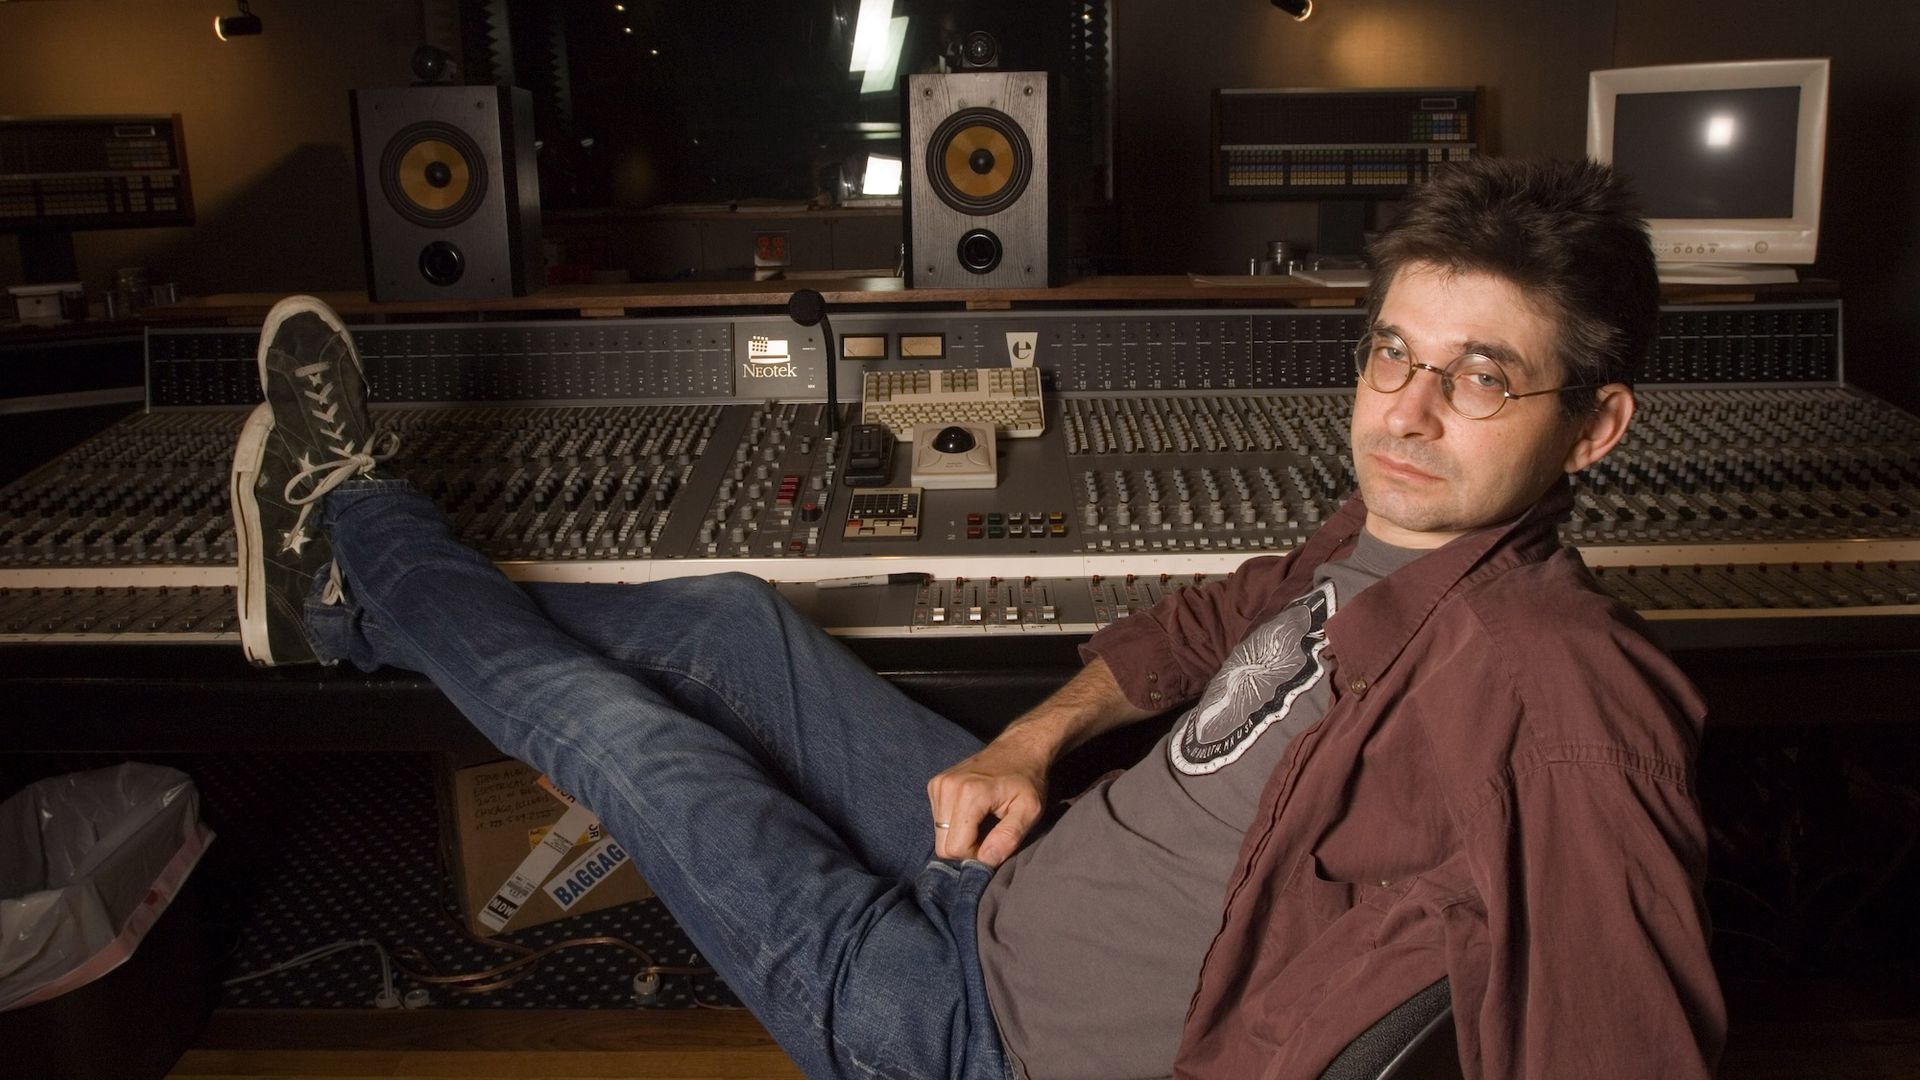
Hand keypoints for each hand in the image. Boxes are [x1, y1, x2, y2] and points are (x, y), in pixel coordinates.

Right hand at [926, 730, 1050, 866]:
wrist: (1018, 748)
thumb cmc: (1028, 780)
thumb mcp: (1030, 810)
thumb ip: (1008, 837)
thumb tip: (985, 861)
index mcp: (969, 794)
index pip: (955, 848)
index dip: (976, 856)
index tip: (995, 844)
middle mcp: (947, 787)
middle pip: (943, 846)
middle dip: (966, 849)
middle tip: (990, 836)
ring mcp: (938, 784)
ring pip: (939, 835)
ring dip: (960, 837)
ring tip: (983, 822)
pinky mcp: (935, 784)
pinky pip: (938, 821)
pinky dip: (955, 824)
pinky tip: (973, 813)